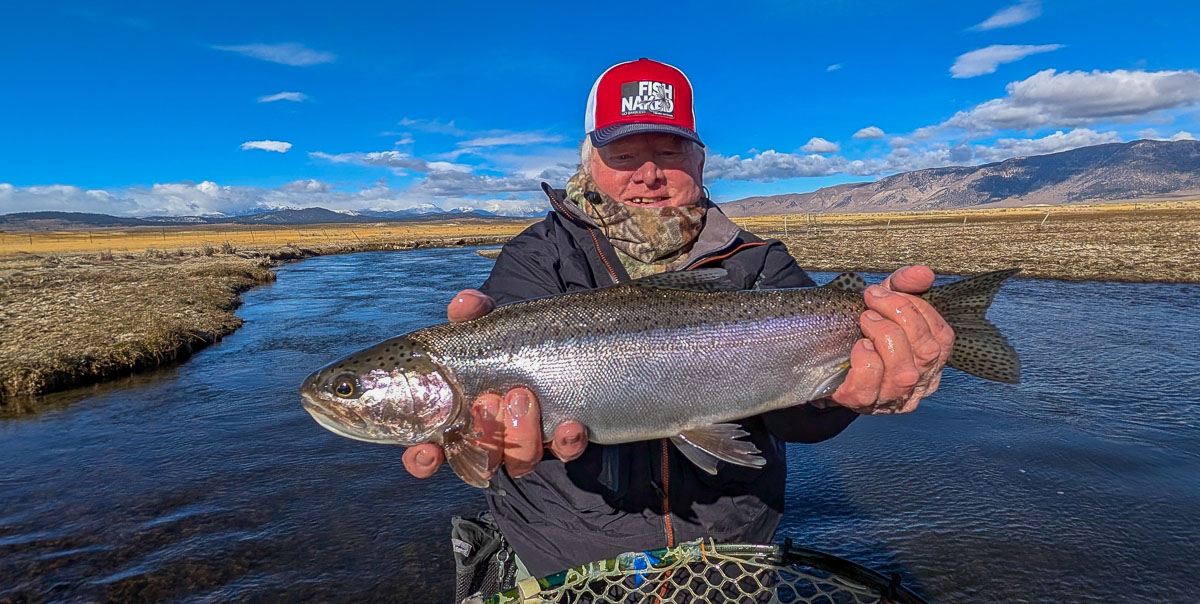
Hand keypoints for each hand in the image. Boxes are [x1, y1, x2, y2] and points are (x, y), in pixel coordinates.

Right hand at [401, 289, 587, 480]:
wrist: (558, 343)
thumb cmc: (507, 342)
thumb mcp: (488, 327)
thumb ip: (473, 315)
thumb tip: (464, 302)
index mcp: (459, 419)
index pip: (431, 453)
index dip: (424, 459)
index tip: (428, 451)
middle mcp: (491, 440)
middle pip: (480, 458)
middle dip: (485, 434)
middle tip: (489, 400)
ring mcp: (528, 445)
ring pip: (520, 462)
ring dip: (521, 434)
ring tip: (523, 396)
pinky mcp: (563, 443)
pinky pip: (565, 453)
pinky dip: (567, 442)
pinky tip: (571, 425)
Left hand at [831, 265, 954, 413]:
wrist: (824, 365)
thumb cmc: (862, 333)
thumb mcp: (883, 305)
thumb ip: (903, 286)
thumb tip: (923, 273)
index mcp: (931, 361)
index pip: (943, 337)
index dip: (919, 308)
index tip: (887, 292)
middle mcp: (918, 384)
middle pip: (927, 352)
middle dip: (900, 315)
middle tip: (872, 301)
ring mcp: (892, 398)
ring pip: (903, 371)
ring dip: (883, 334)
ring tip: (865, 319)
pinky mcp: (862, 403)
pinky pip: (870, 383)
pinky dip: (865, 359)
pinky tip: (858, 346)